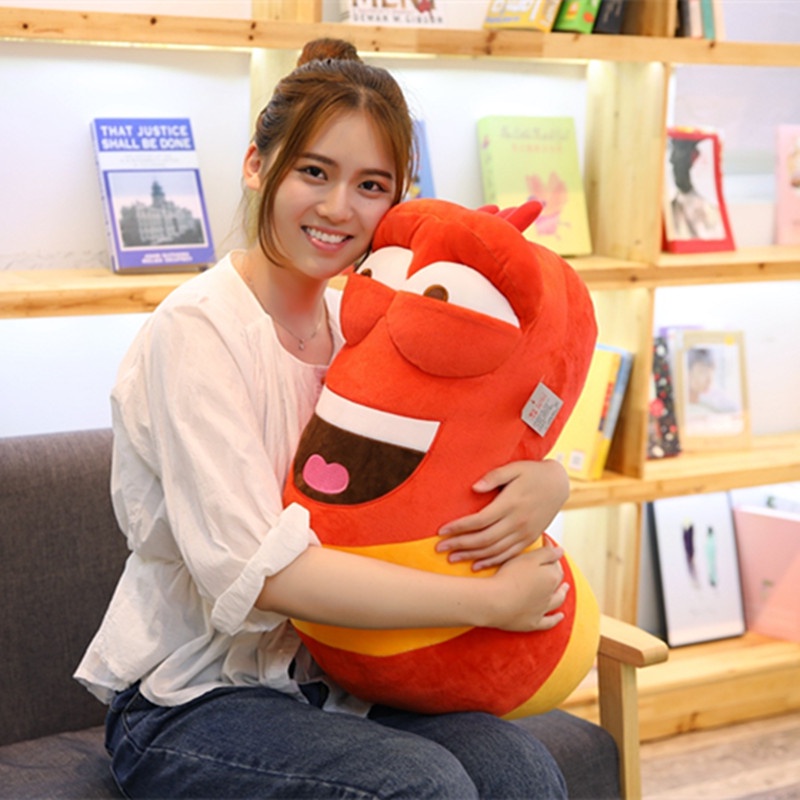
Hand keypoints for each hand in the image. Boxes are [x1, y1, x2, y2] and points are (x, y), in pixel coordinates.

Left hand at [436, 460, 568, 571]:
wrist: (559, 484)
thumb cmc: (532, 473)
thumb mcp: (514, 468)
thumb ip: (494, 476)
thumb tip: (474, 488)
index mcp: (511, 503)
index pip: (479, 520)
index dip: (459, 527)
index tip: (442, 531)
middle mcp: (518, 521)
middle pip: (483, 539)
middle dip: (459, 545)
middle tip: (440, 548)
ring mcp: (525, 533)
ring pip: (494, 550)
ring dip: (471, 556)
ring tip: (452, 559)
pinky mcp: (529, 539)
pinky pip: (508, 555)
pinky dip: (491, 562)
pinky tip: (476, 566)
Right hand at [487, 543, 568, 631]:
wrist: (495, 601)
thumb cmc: (509, 577)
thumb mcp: (528, 558)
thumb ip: (546, 553)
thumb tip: (561, 551)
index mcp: (551, 577)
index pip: (556, 563)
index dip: (551, 554)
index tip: (546, 544)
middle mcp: (550, 594)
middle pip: (557, 581)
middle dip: (558, 572)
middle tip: (557, 566)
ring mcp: (542, 609)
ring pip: (557, 601)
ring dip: (562, 594)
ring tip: (565, 589)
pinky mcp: (533, 622)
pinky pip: (548, 622)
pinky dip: (555, 619)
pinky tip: (559, 617)